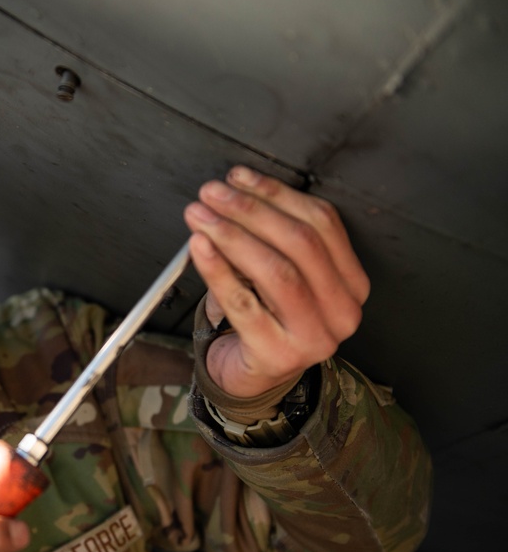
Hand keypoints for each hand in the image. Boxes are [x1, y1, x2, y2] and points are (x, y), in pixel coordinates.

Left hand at [184, 166, 369, 397]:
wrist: (253, 374)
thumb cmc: (265, 316)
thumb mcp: (278, 274)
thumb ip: (269, 235)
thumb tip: (231, 191)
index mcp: (352, 282)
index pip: (323, 223)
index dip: (277, 194)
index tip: (238, 177)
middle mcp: (343, 311)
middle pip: (300, 244)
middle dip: (250, 211)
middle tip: (211, 194)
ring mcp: (315, 337)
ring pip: (277, 272)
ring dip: (232, 236)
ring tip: (199, 216)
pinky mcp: (279, 355)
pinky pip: (244, 305)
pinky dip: (218, 271)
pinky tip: (199, 248)